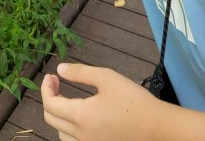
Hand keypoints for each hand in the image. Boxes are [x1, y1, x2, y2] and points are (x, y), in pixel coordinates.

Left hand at [41, 63, 165, 140]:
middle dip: (49, 98)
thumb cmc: (134, 101)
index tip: (51, 76)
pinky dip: (68, 129)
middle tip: (56, 83)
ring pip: (60, 134)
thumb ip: (80, 73)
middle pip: (51, 119)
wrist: (158, 128)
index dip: (46, 88)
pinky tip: (78, 116)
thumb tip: (60, 69)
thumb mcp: (106, 78)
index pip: (50, 104)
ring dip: (57, 115)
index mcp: (81, 116)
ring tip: (65, 99)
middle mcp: (81, 136)